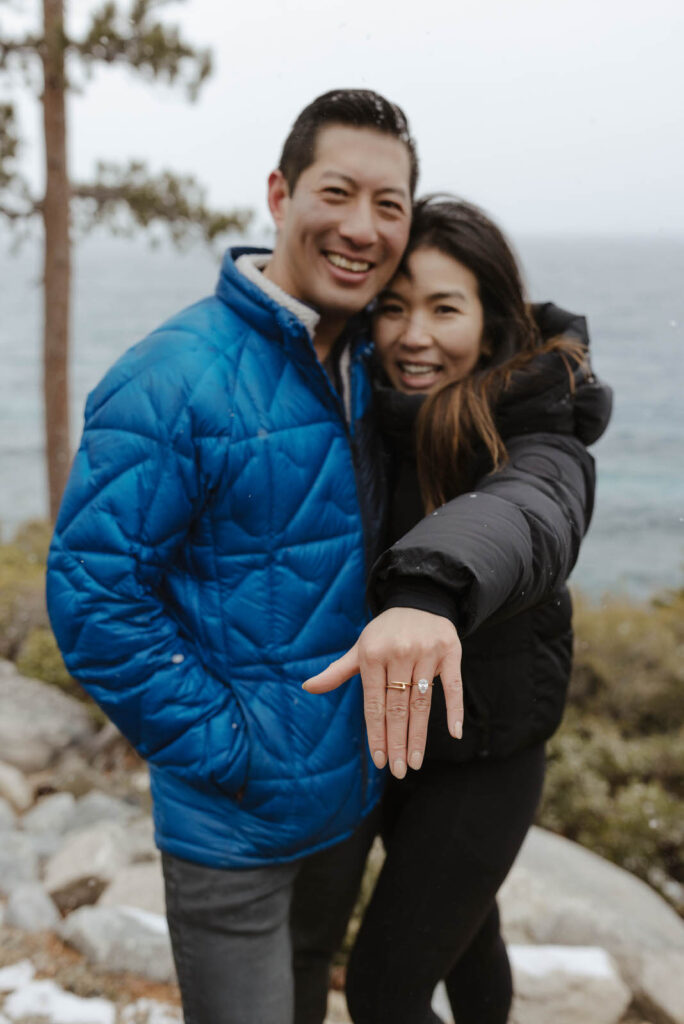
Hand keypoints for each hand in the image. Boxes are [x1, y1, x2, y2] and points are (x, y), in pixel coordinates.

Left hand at [303, 608, 462, 778]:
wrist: (419, 598)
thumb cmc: (385, 632)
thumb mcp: (360, 648)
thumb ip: (337, 671)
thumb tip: (306, 688)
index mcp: (373, 655)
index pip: (374, 704)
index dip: (377, 734)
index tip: (380, 760)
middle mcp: (399, 654)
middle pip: (398, 707)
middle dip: (397, 742)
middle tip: (400, 770)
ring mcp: (426, 652)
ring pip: (421, 702)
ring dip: (419, 735)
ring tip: (416, 761)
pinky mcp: (450, 651)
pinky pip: (453, 685)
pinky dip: (454, 709)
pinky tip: (455, 733)